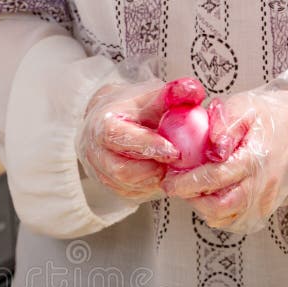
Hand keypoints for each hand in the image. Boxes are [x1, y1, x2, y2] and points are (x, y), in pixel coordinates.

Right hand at [77, 78, 205, 199]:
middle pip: (121, 170)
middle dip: (153, 168)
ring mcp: (101, 173)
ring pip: (128, 185)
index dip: (146, 145)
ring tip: (172, 167)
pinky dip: (152, 187)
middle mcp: (95, 152)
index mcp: (102, 124)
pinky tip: (165, 175)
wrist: (112, 123)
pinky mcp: (111, 188)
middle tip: (177, 162)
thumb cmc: (132, 110)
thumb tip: (193, 90)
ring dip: (154, 180)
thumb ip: (173, 93)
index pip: (118, 138)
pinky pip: (133, 194)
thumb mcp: (152, 95)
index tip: (173, 150)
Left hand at [162, 84, 287, 231]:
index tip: (169, 181)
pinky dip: (218, 213)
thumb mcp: (245, 106)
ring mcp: (264, 198)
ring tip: (193, 190)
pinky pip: (237, 219)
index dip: (188, 183)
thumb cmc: (268, 115)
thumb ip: (225, 122)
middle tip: (178, 187)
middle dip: (194, 201)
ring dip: (204, 208)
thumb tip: (213, 144)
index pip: (216, 178)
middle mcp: (261, 184)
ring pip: (228, 217)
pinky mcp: (263, 206)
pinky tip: (208, 197)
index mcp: (255, 158)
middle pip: (221, 207)